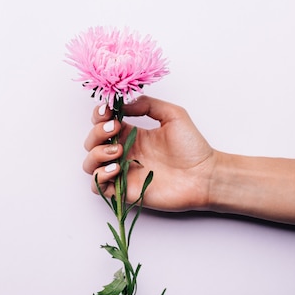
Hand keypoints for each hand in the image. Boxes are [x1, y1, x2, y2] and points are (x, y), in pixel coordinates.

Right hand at [83, 96, 215, 211]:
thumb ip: (148, 105)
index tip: (108, 112)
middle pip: (92, 142)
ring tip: (117, 152)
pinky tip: (115, 169)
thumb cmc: (192, 147)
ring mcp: (121, 171)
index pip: (102, 123)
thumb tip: (124, 104)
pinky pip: (97, 186)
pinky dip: (99, 176)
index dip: (99, 116)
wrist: (204, 175)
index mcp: (131, 134)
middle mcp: (122, 151)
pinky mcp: (123, 190)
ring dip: (97, 154)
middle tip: (115, 129)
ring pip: (89, 163)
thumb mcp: (173, 115)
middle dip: (97, 133)